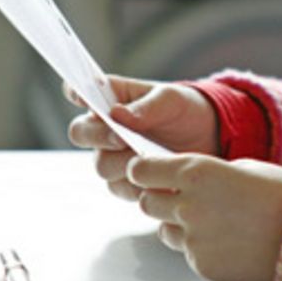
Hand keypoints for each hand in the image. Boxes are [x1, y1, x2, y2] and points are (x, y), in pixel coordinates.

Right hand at [66, 75, 218, 200]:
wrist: (206, 139)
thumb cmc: (183, 110)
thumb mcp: (171, 100)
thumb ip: (147, 106)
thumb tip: (117, 114)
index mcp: (109, 99)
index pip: (79, 92)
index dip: (75, 93)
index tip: (80, 95)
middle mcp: (102, 129)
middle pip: (80, 133)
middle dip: (98, 136)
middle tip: (121, 138)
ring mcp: (111, 157)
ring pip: (101, 165)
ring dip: (123, 163)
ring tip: (149, 158)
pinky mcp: (126, 182)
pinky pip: (122, 187)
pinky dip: (140, 183)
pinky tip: (159, 178)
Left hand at [128, 154, 281, 280]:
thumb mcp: (243, 167)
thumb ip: (206, 174)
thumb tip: (186, 182)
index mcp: (196, 172)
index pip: (141, 170)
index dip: (143, 170)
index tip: (147, 172)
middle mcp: (187, 205)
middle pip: (146, 201)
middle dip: (159, 198)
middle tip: (182, 198)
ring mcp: (192, 238)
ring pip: (164, 229)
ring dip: (179, 224)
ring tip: (215, 221)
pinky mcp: (202, 264)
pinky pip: (188, 253)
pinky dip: (202, 247)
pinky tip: (229, 240)